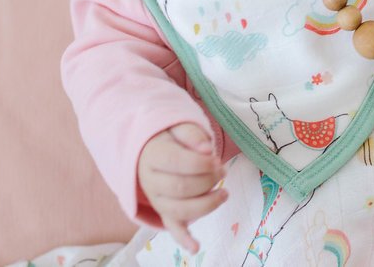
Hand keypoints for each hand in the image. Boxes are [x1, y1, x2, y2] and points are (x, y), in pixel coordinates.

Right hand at [137, 123, 227, 253]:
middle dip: (208, 181)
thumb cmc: (169, 138)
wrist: (150, 151)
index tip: (217, 159)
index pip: (177, 163)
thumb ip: (191, 134)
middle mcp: (149, 181)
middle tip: (223, 171)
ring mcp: (156, 199)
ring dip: (207, 204)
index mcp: (152, 156)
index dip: (201, 163)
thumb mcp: (176, 127)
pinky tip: (196, 247)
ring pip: (180, 209)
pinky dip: (184, 239)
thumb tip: (206, 148)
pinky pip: (172, 227)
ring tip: (224, 193)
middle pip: (181, 188)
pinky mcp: (164, 212)